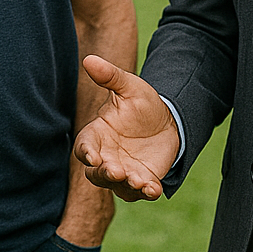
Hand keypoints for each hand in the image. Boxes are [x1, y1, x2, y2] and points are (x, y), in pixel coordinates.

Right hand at [73, 55, 180, 200]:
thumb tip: (89, 59)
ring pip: (118, 186)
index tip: (93, 156)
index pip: (84, 146)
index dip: (86, 152)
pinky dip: (146, 192)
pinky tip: (154, 189)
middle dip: (105, 174)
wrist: (168, 120)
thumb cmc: (141, 103)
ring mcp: (124, 171)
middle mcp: (106, 157)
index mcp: (98, 134)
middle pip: (96, 173)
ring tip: (139, 182)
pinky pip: (140, 192)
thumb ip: (110, 76)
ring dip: (126, 186)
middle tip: (115, 171)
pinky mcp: (142, 180)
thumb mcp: (129, 87)